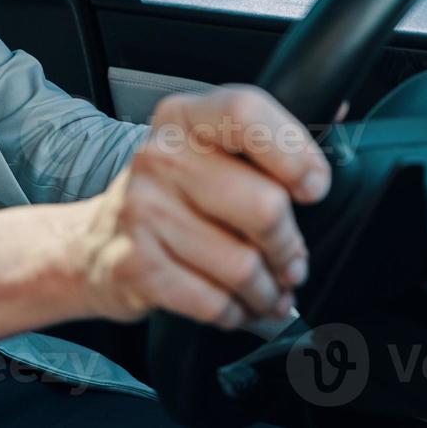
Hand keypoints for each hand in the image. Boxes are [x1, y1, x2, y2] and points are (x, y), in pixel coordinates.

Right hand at [73, 85, 328, 330]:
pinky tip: (237, 307)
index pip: (246, 113)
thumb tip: (332, 137)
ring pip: (244, 266)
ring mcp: (143, 211)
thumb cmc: (174, 197)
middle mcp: (159, 157)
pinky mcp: (135, 265)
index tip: (313, 187)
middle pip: (264, 206)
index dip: (294, 152)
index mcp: (184, 118)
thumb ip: (262, 145)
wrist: (94, 243)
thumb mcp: (208, 152)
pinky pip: (214, 303)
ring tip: (267, 292)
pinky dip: (237, 314)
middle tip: (291, 263)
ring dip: (267, 291)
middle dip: (289, 248)